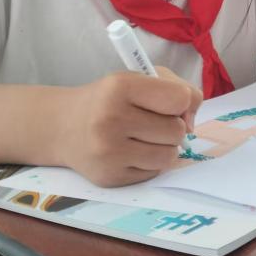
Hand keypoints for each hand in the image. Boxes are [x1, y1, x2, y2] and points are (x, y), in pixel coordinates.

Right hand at [59, 66, 202, 185]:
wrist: (64, 125)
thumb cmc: (112, 98)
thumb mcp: (141, 78)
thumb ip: (179, 89)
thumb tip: (191, 125)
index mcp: (120, 87)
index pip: (179, 98)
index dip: (181, 101)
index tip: (167, 103)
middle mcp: (110, 119)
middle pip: (177, 130)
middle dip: (171, 126)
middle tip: (150, 121)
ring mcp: (108, 152)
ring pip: (169, 156)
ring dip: (164, 147)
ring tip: (143, 137)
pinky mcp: (109, 177)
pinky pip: (153, 173)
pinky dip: (149, 163)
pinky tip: (130, 152)